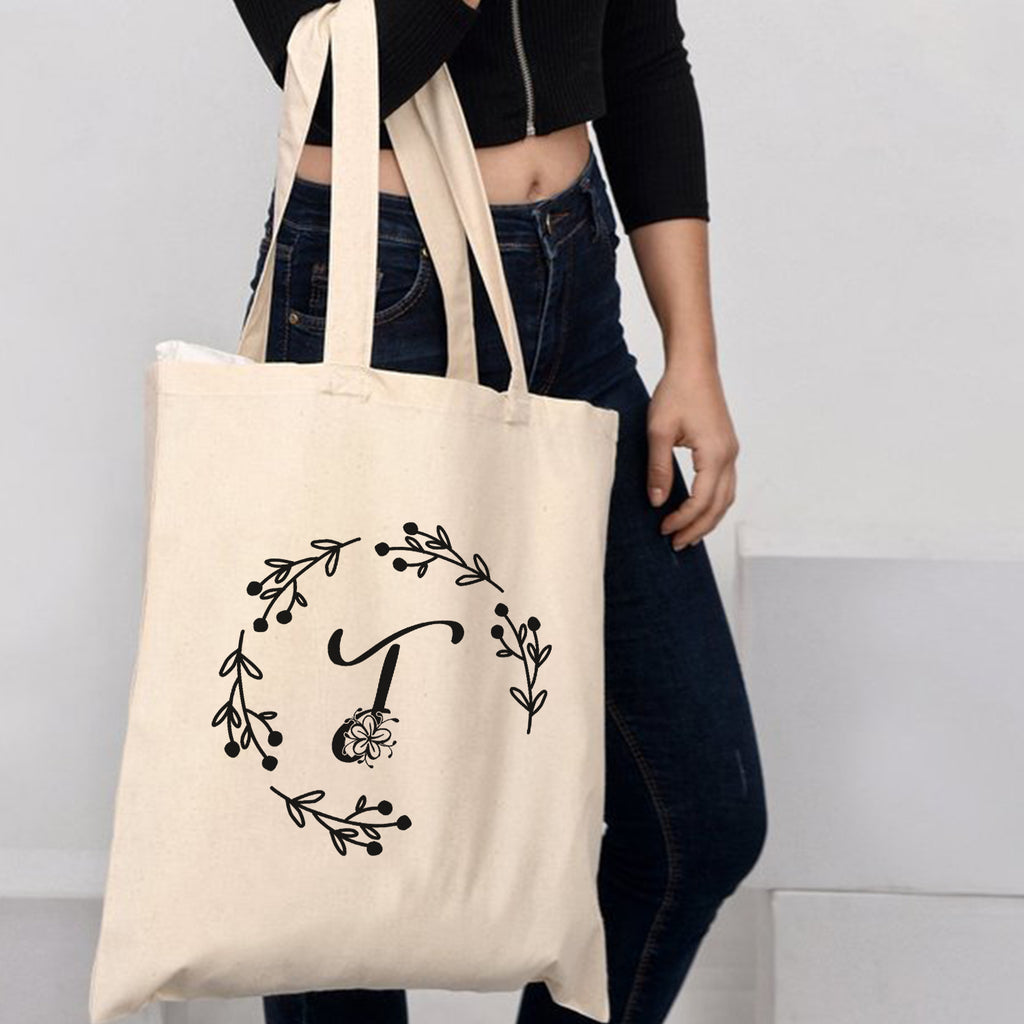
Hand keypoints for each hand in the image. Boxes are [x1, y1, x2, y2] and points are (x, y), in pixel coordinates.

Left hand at [646, 360, 738, 548]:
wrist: (695, 366)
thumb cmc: (676, 392)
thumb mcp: (658, 432)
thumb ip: (659, 469)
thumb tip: (658, 501)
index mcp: (714, 454)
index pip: (702, 500)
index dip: (683, 520)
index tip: (663, 529)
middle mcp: (729, 455)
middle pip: (719, 505)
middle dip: (698, 528)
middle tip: (676, 543)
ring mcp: (731, 452)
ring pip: (726, 497)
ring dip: (708, 519)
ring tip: (687, 535)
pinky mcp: (726, 447)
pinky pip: (725, 485)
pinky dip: (713, 503)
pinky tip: (697, 510)